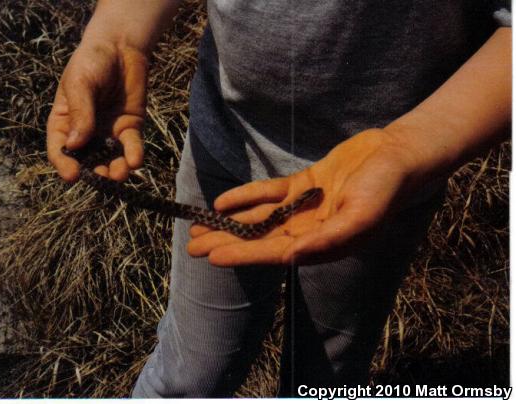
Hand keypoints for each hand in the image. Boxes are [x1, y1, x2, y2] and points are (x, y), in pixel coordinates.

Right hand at [47, 42, 147, 181]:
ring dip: (115, 170)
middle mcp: (85, 132)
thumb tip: (74, 145)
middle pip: (87, 160)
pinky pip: (131, 147)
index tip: (73, 175)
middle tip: (102, 178)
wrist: (121, 48)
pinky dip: (133, 156)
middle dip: (95, 172)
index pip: (60, 149)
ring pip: (110, 159)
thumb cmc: (92, 62)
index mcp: (64, 122)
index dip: (64, 164)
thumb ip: (80, 113)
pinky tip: (135, 161)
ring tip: (120, 174)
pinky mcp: (130, 129)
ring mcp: (108, 133)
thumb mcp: (80, 84)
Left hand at [187, 129, 423, 266]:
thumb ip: (327, 240)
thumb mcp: (361, 217)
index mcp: (321, 244)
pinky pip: (271, 192)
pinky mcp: (305, 185)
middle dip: (225, 242)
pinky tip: (223, 202)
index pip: (274, 252)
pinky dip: (248, 196)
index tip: (212, 257)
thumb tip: (290, 258)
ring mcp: (305, 208)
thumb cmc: (386, 189)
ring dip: (229, 222)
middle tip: (192, 247)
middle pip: (259, 239)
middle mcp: (309, 230)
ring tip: (198, 228)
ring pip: (259, 217)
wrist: (399, 155)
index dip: (242, 255)